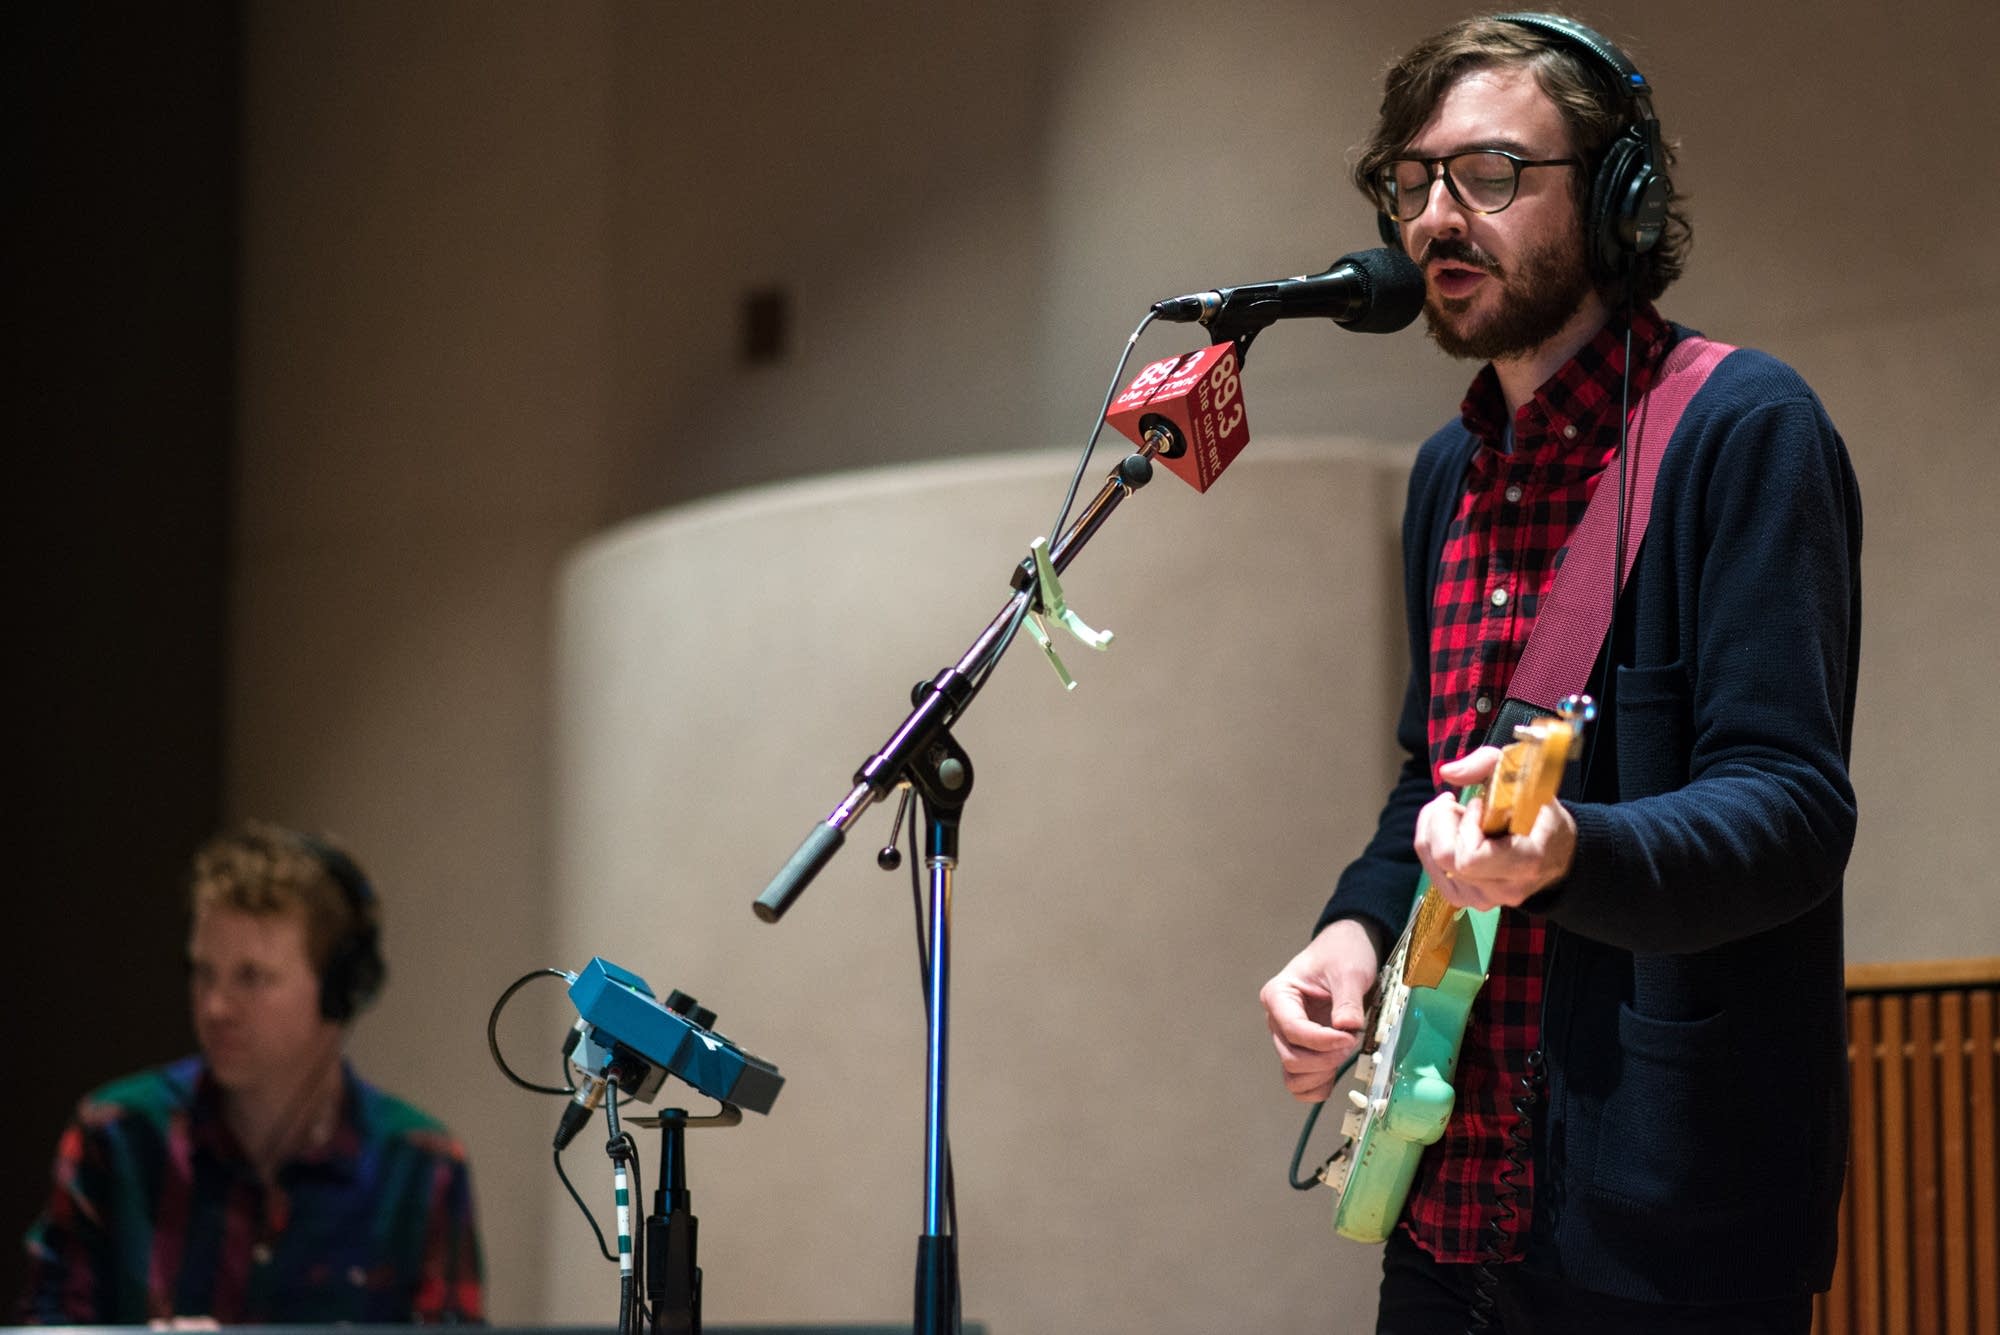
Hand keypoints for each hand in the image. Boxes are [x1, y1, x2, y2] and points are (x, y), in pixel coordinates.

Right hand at [1259, 919, 1379, 1102]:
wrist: (1347, 950)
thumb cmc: (1343, 953)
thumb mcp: (1349, 971)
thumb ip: (1347, 1001)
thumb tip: (1347, 1029)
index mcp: (1279, 995)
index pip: (1294, 1030)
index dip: (1323, 1041)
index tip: (1351, 1036)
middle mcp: (1278, 1019)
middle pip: (1291, 1056)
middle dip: (1325, 1058)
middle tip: (1352, 1042)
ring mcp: (1289, 1037)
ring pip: (1293, 1074)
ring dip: (1320, 1075)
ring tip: (1344, 1055)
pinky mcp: (1304, 1050)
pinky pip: (1300, 1082)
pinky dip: (1317, 1086)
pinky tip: (1336, 1074)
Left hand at [1416, 745, 1576, 909]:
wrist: (1558, 854)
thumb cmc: (1540, 813)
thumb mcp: (1526, 777)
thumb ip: (1488, 763)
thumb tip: (1447, 772)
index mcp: (1524, 863)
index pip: (1469, 858)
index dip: (1464, 825)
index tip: (1477, 804)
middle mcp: (1502, 889)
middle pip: (1444, 858)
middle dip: (1440, 821)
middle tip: (1454, 803)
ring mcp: (1483, 900)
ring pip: (1433, 864)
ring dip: (1434, 831)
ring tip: (1456, 816)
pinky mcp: (1466, 900)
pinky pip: (1432, 871)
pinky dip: (1432, 845)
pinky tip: (1451, 833)